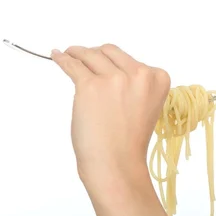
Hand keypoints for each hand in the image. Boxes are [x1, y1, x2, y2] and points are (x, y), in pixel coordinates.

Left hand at [50, 44, 170, 180]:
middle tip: (84, 57)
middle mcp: (139, 75)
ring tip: (69, 53)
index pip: (133, 60)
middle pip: (111, 52)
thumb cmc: (129, 142)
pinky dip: (63, 59)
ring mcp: (114, 79)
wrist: (117, 164)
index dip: (116, 63)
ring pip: (91, 55)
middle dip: (97, 54)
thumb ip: (135, 85)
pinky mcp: (90, 86)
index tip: (106, 67)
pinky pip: (73, 65)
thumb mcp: (146, 106)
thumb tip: (107, 67)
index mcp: (158, 78)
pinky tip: (57, 56)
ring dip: (78, 52)